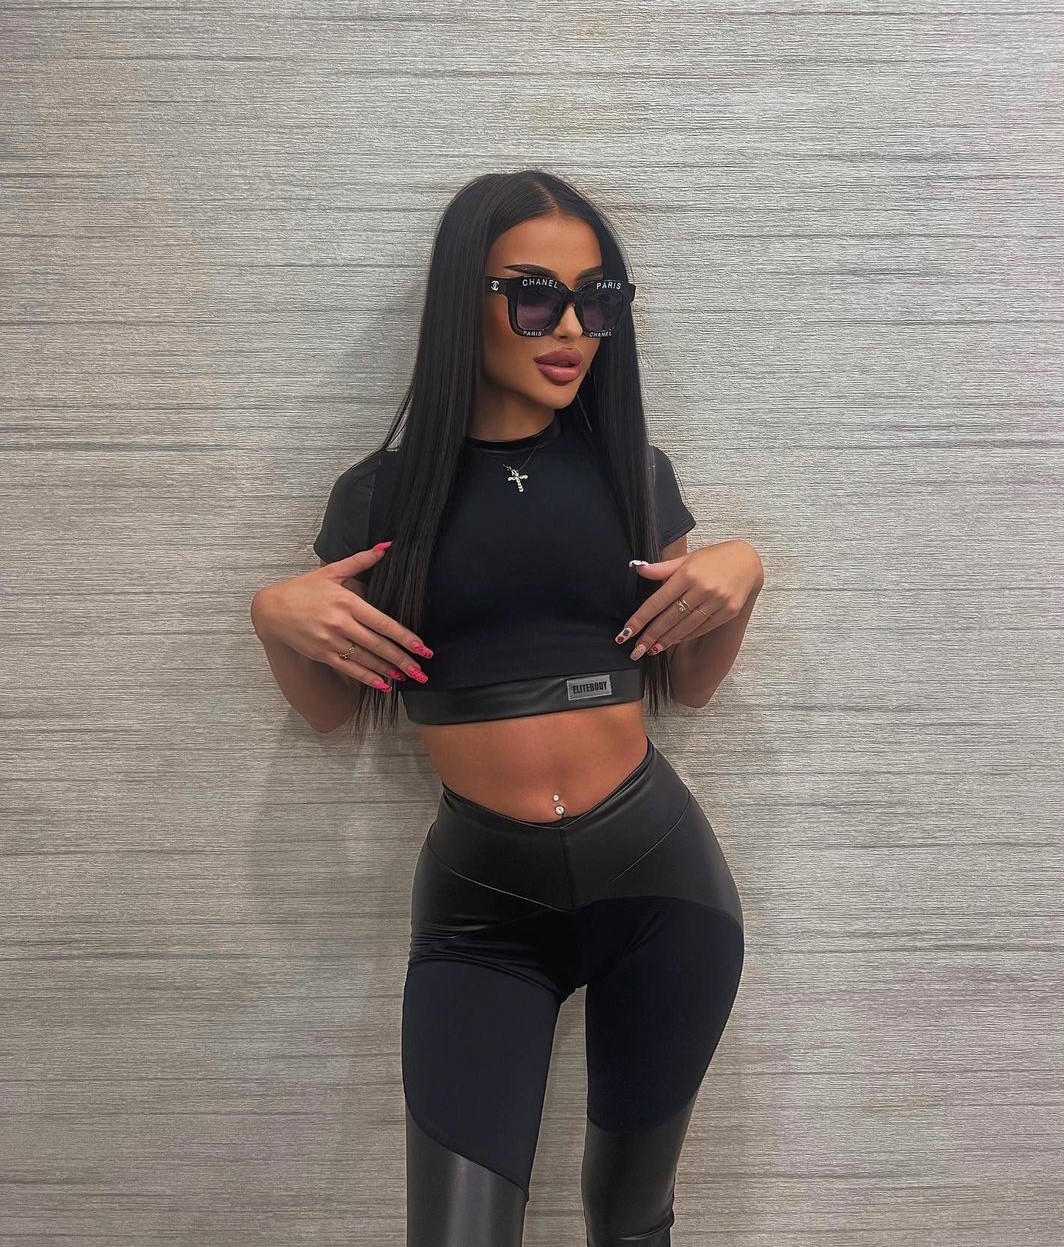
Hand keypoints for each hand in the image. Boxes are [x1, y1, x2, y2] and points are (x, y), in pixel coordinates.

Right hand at [251, 545, 434, 690]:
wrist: (271, 609)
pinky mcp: (322, 654)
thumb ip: (360, 561)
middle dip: (402, 659)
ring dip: (388, 670)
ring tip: (407, 677)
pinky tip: (383, 685)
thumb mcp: (331, 572)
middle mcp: (341, 623)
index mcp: (347, 602)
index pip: (383, 622)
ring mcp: (330, 641)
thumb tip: (386, 547)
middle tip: (421, 671)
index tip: (422, 647)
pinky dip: (367, 678)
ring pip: (366, 659)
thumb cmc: (303, 589)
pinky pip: (349, 668)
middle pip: (378, 644)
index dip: (404, 637)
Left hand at [615, 541, 763, 659]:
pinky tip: (672, 641)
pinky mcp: (729, 612)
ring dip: (666, 640)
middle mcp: (703, 589)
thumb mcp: (687, 558)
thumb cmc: (713, 558)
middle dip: (650, 635)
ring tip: (651, 649)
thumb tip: (637, 568)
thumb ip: (662, 568)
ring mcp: (718, 602)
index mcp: (688, 574)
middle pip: (670, 617)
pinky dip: (685, 636)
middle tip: (635, 650)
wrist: (747, 561)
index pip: (658, 601)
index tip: (626, 632)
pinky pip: (702, 627)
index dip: (641, 618)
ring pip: (686, 626)